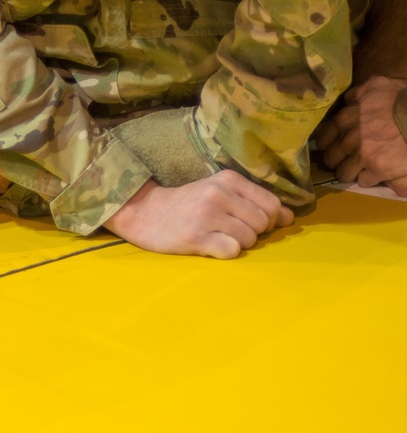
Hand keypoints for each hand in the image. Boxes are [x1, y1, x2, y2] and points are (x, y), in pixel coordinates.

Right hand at [104, 172, 293, 257]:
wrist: (145, 213)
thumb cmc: (187, 205)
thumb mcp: (219, 193)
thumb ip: (253, 202)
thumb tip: (288, 218)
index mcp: (228, 180)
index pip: (271, 203)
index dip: (269, 219)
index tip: (253, 224)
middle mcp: (219, 194)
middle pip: (262, 223)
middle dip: (255, 234)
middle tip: (233, 233)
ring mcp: (207, 216)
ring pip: (249, 239)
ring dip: (240, 244)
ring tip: (220, 238)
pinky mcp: (196, 237)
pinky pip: (232, 251)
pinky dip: (227, 252)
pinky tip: (212, 246)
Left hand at [315, 74, 406, 192]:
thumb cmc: (403, 99)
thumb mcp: (378, 86)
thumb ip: (358, 94)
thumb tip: (348, 101)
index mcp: (345, 119)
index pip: (323, 139)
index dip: (331, 144)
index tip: (338, 146)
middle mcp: (349, 138)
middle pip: (330, 159)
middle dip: (339, 160)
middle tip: (350, 159)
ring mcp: (362, 155)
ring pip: (343, 174)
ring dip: (352, 172)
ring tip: (364, 167)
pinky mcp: (378, 169)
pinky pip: (364, 181)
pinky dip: (370, 178)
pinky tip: (378, 171)